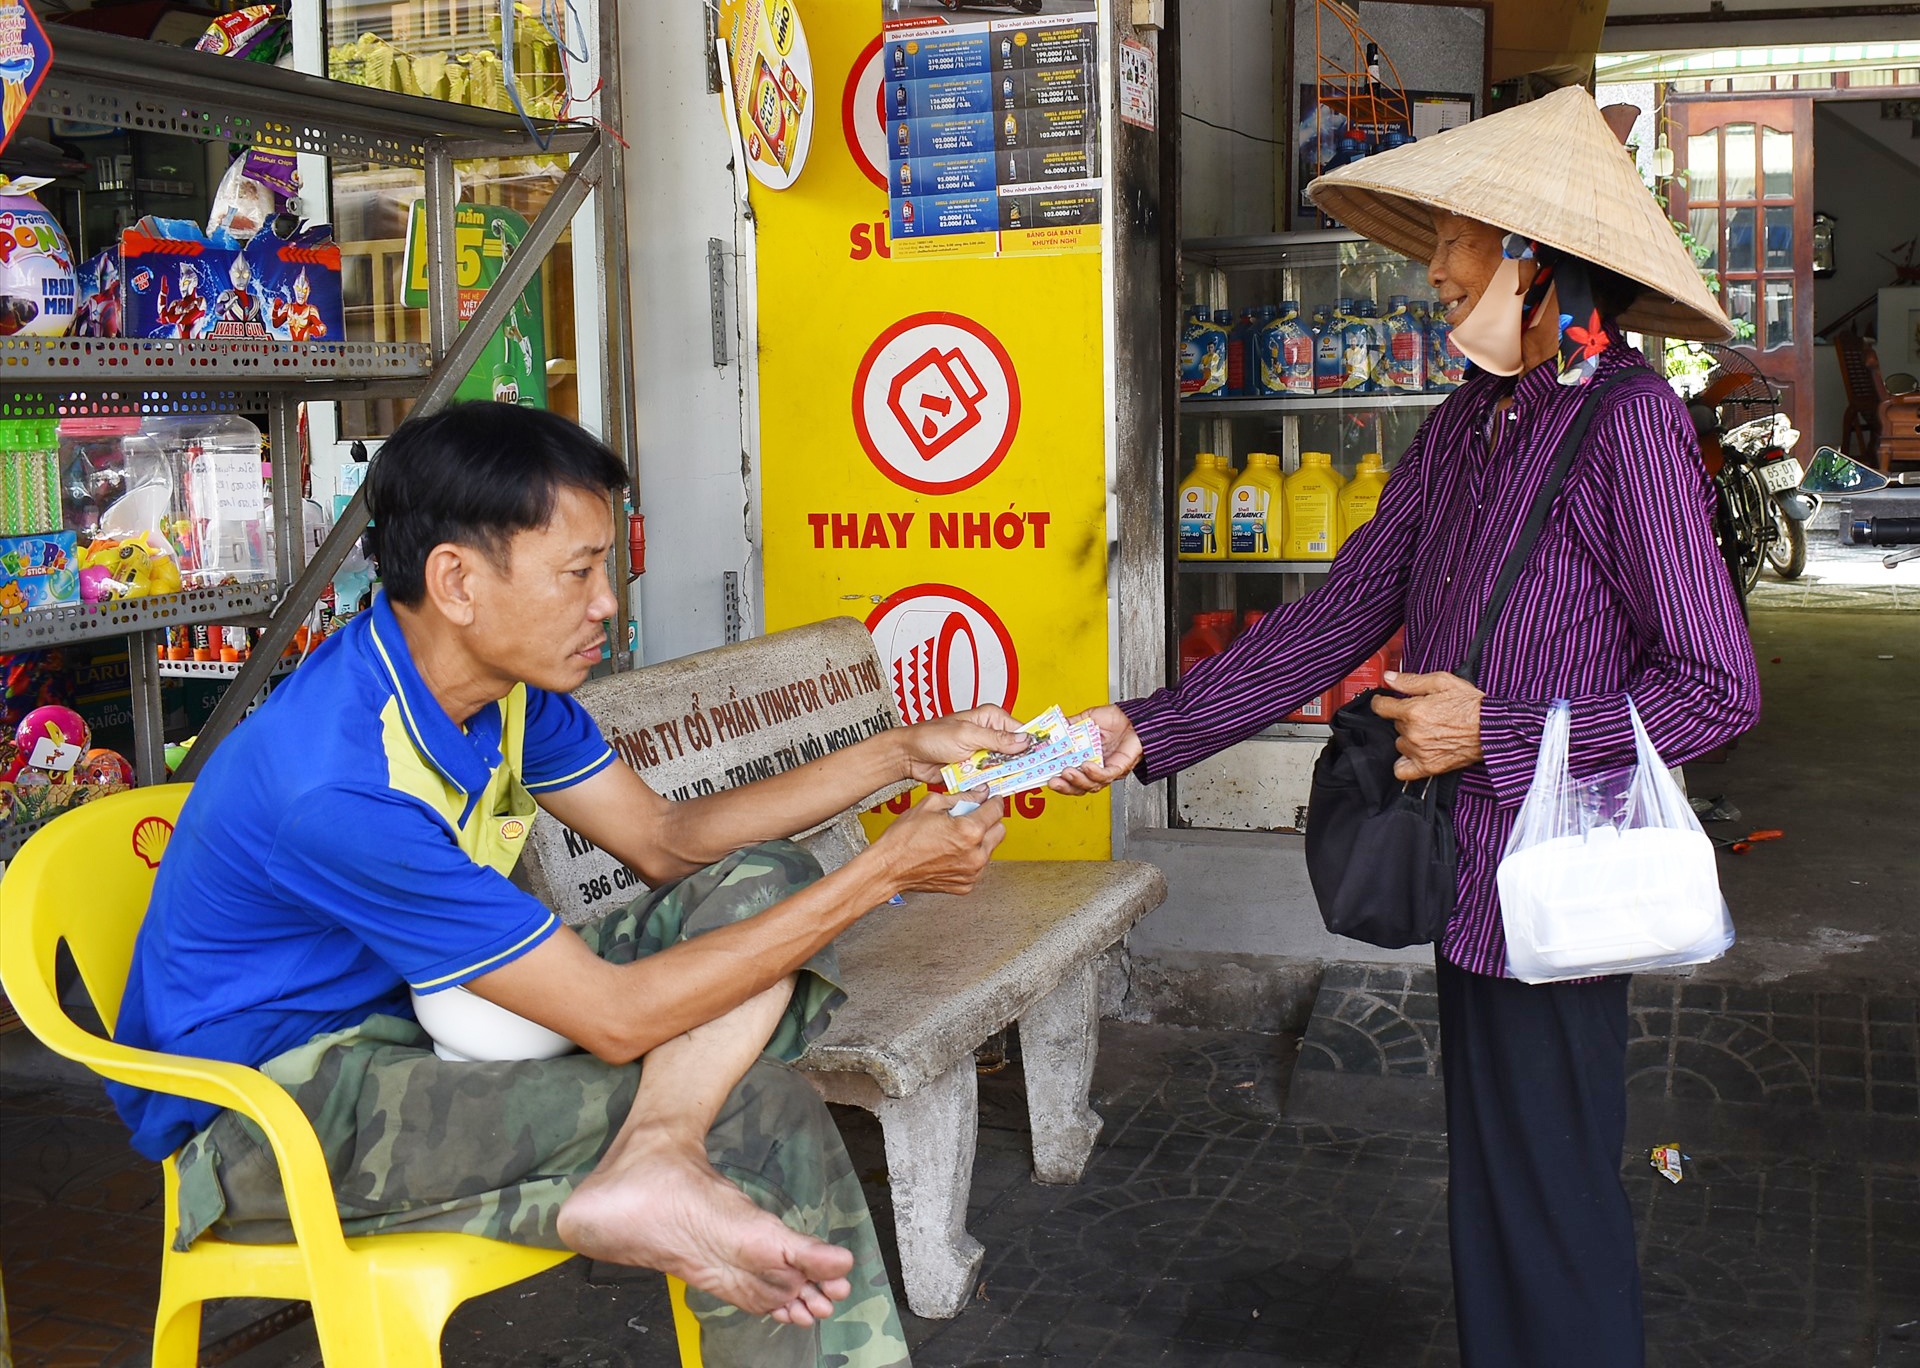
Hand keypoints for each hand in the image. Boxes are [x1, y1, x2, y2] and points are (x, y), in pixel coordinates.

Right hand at [870, 789, 1006, 895]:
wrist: (889, 867)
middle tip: (971, 817)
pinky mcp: (966, 885)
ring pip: (990, 849)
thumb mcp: (931, 804)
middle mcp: (975, 854)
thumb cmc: (903, 839)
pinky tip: (951, 852)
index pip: (997, 810)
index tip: (991, 799)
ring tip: (955, 837)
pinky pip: (978, 866)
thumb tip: (979, 793)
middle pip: (1000, 830)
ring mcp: (972, 872)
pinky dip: (970, 857)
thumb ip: (962, 797)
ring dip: (980, 840)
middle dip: (989, 821)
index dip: (994, 801)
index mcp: (969, 831)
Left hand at [898, 706, 1029, 783]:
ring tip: (1017, 782)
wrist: (910, 756)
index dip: (1035, 744)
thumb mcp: (966, 735)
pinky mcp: (976, 770)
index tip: (1048, 755)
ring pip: (1006, 768)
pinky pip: (992, 779)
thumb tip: (1024, 740)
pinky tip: (998, 787)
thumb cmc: (931, 737)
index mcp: (991, 719)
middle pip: (1017, 752)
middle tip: (1036, 773)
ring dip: (1007, 775)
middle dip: (1023, 763)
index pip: (1022, 731)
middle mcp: (990, 735)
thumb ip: (996, 739)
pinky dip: (994, 784)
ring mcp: (984, 754)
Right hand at [1048, 704, 1143, 795]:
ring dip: (1078, 780)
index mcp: (1087, 758)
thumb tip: (1052, 729)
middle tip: (1053, 781)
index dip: (1058, 779)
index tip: (1044, 777)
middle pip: (1079, 787)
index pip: (1070, 776)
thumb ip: (1070, 724)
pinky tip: (1086, 765)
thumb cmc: (1117, 719)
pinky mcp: (1120, 767)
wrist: (1137, 716)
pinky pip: (1107, 775)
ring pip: (1092, 785)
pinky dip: (1095, 773)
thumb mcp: (1087, 719)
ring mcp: (1108, 769)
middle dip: (1065, 786)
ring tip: (1067, 772)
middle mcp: (1097, 768)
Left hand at [1370, 671, 1483, 781]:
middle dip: (1405, 718)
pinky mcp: (1428, 767)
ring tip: (1428, 732)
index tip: (1384, 701)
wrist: (1492, 728)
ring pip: (1400, 744)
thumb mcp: (1442, 682)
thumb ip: (1411, 681)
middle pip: (1395, 725)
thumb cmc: (1471, 705)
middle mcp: (1413, 733)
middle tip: (1424, 714)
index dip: (1382, 701)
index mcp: (1414, 711)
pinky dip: (1404, 763)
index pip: (1380, 707)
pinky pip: (1401, 770)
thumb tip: (1388, 678)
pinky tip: (1414, 754)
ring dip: (1408, 738)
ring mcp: (1419, 752)